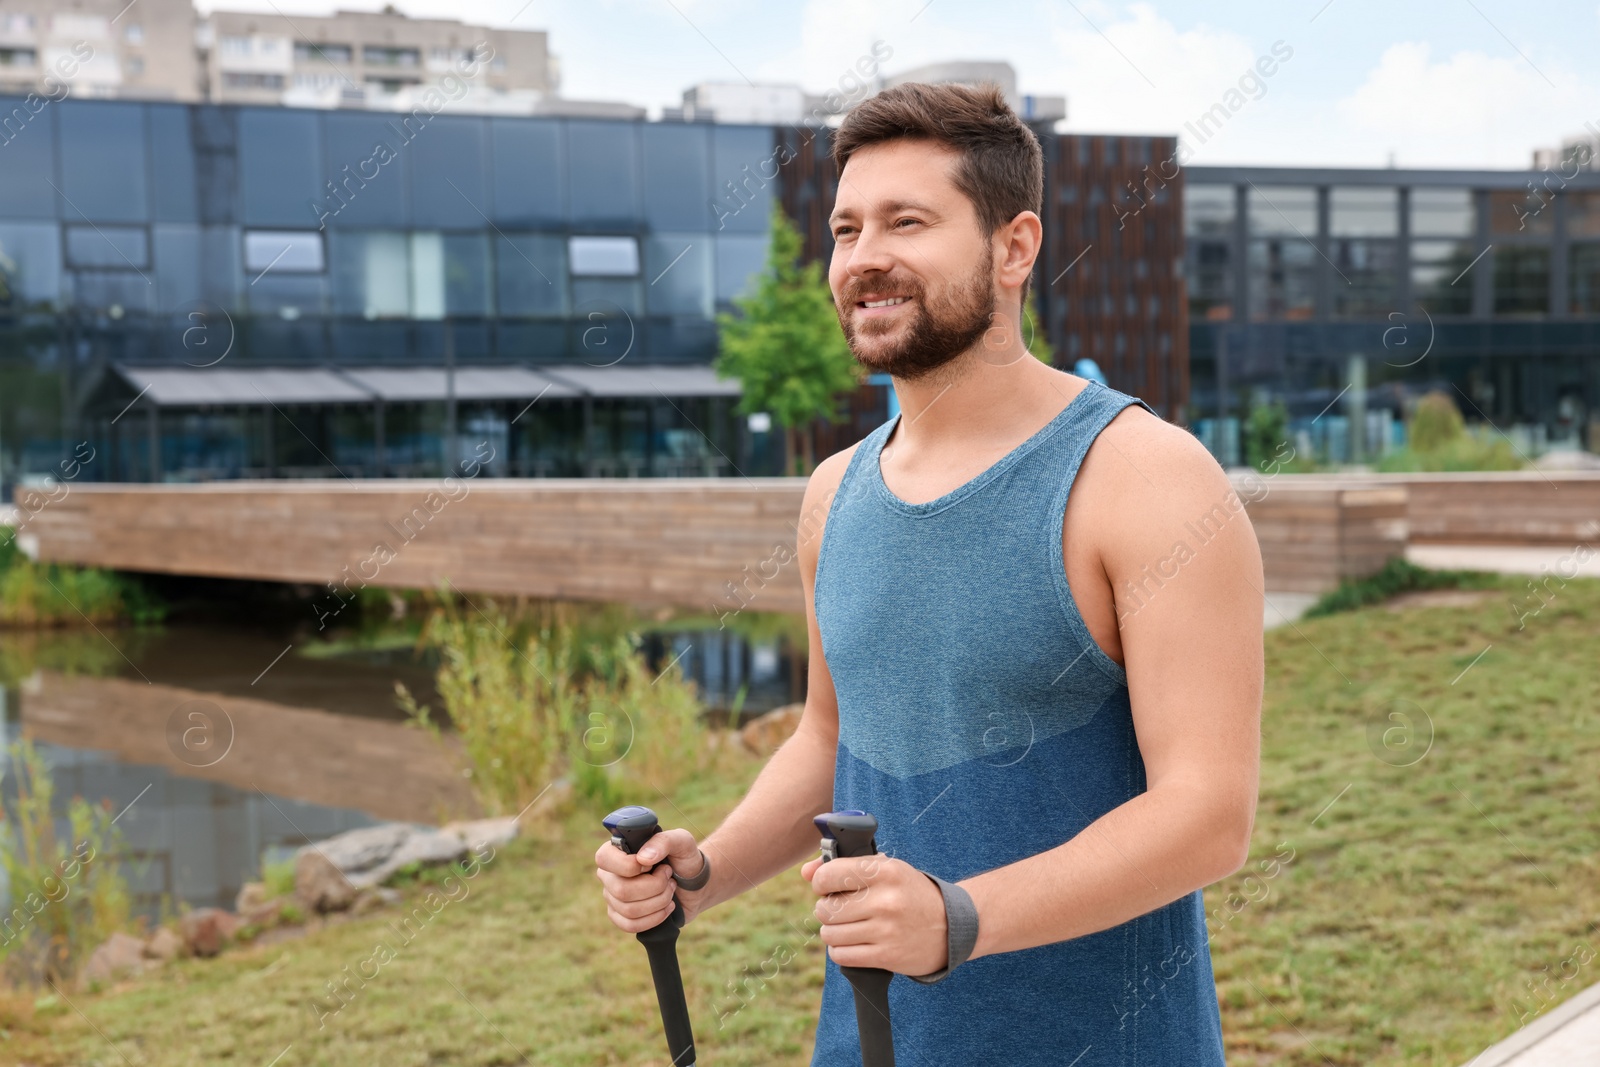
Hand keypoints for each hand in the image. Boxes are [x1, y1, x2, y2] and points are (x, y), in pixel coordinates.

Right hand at [594, 828, 707, 931]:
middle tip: (669, 878)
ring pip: (629, 910)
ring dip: (659, 901)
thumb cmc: (684, 858)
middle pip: (621, 890)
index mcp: (617, 849)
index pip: (604, 858)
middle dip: (655, 887)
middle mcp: (610, 873)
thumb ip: (663, 842)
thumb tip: (643, 858)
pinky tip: (666, 908)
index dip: (630, 866)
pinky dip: (654, 918)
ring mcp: (612, 896)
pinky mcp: (621, 916)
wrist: (695, 884)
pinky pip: (630, 925)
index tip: (653, 865)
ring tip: (670, 890)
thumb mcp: (681, 841)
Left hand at [801, 853, 947, 976]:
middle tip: (839, 909)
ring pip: (830, 934)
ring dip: (832, 931)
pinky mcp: (886, 956)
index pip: (828, 876)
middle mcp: (885, 900)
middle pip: (825, 909)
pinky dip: (840, 950)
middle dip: (826, 909)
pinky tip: (852, 942)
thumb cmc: (910, 892)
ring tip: (846, 926)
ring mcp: (886, 930)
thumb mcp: (885, 869)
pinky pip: (841, 955)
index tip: (828, 886)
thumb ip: (843, 865)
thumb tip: (805, 872)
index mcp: (885, 871)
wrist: (952, 925)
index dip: (821, 882)